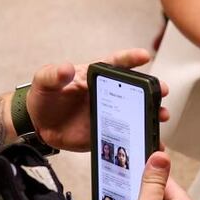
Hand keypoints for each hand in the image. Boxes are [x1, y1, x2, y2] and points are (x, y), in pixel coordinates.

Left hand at [26, 49, 168, 151]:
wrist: (38, 123)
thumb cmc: (44, 96)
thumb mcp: (44, 81)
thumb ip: (54, 74)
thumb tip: (67, 68)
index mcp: (94, 76)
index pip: (115, 64)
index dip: (130, 58)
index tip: (145, 55)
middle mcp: (106, 93)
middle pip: (133, 89)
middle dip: (150, 89)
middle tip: (162, 91)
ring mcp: (108, 113)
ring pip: (134, 112)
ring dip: (150, 113)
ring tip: (162, 116)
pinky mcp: (105, 133)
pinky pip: (125, 135)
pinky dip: (139, 139)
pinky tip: (151, 144)